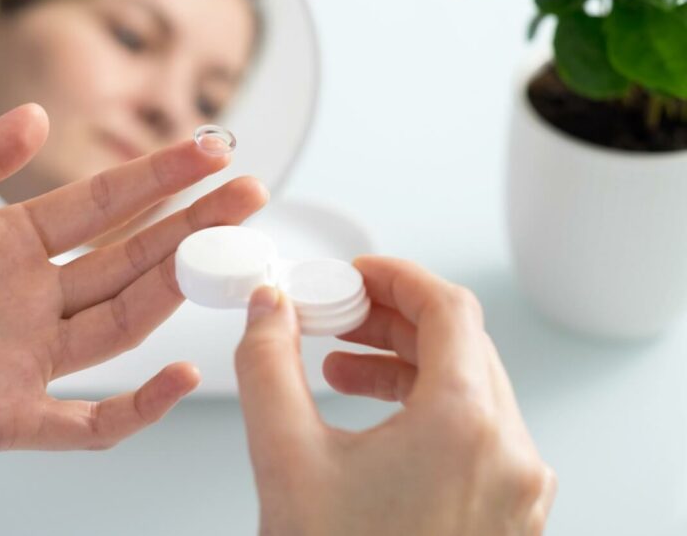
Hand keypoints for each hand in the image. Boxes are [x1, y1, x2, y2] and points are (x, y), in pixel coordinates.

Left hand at [0, 104, 267, 533]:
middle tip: (246, 190)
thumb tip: (36, 118)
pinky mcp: (13, 417)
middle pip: (129, 255)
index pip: (99, 204)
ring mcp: (28, 358)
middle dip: (191, 221)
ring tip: (229, 246)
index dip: (156, 175)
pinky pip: (90, 418)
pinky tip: (179, 376)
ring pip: (124, 319)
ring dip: (178, 286)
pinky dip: (139, 406)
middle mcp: (30, 299)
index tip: (207, 148)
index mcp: (6, 246)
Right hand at [234, 257, 555, 535]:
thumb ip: (266, 364)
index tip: (356, 272)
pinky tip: (373, 419)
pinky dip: (425, 409)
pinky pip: (476, 434)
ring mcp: (517, 489)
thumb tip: (266, 308)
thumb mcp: (284, 457)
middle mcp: (511, 453)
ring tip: (339, 369)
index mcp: (467, 425)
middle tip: (336, 316)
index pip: (449, 308)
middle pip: (460, 345)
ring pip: (470, 389)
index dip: (396, 277)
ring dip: (405, 365)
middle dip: (391, 321)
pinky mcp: (508, 516)